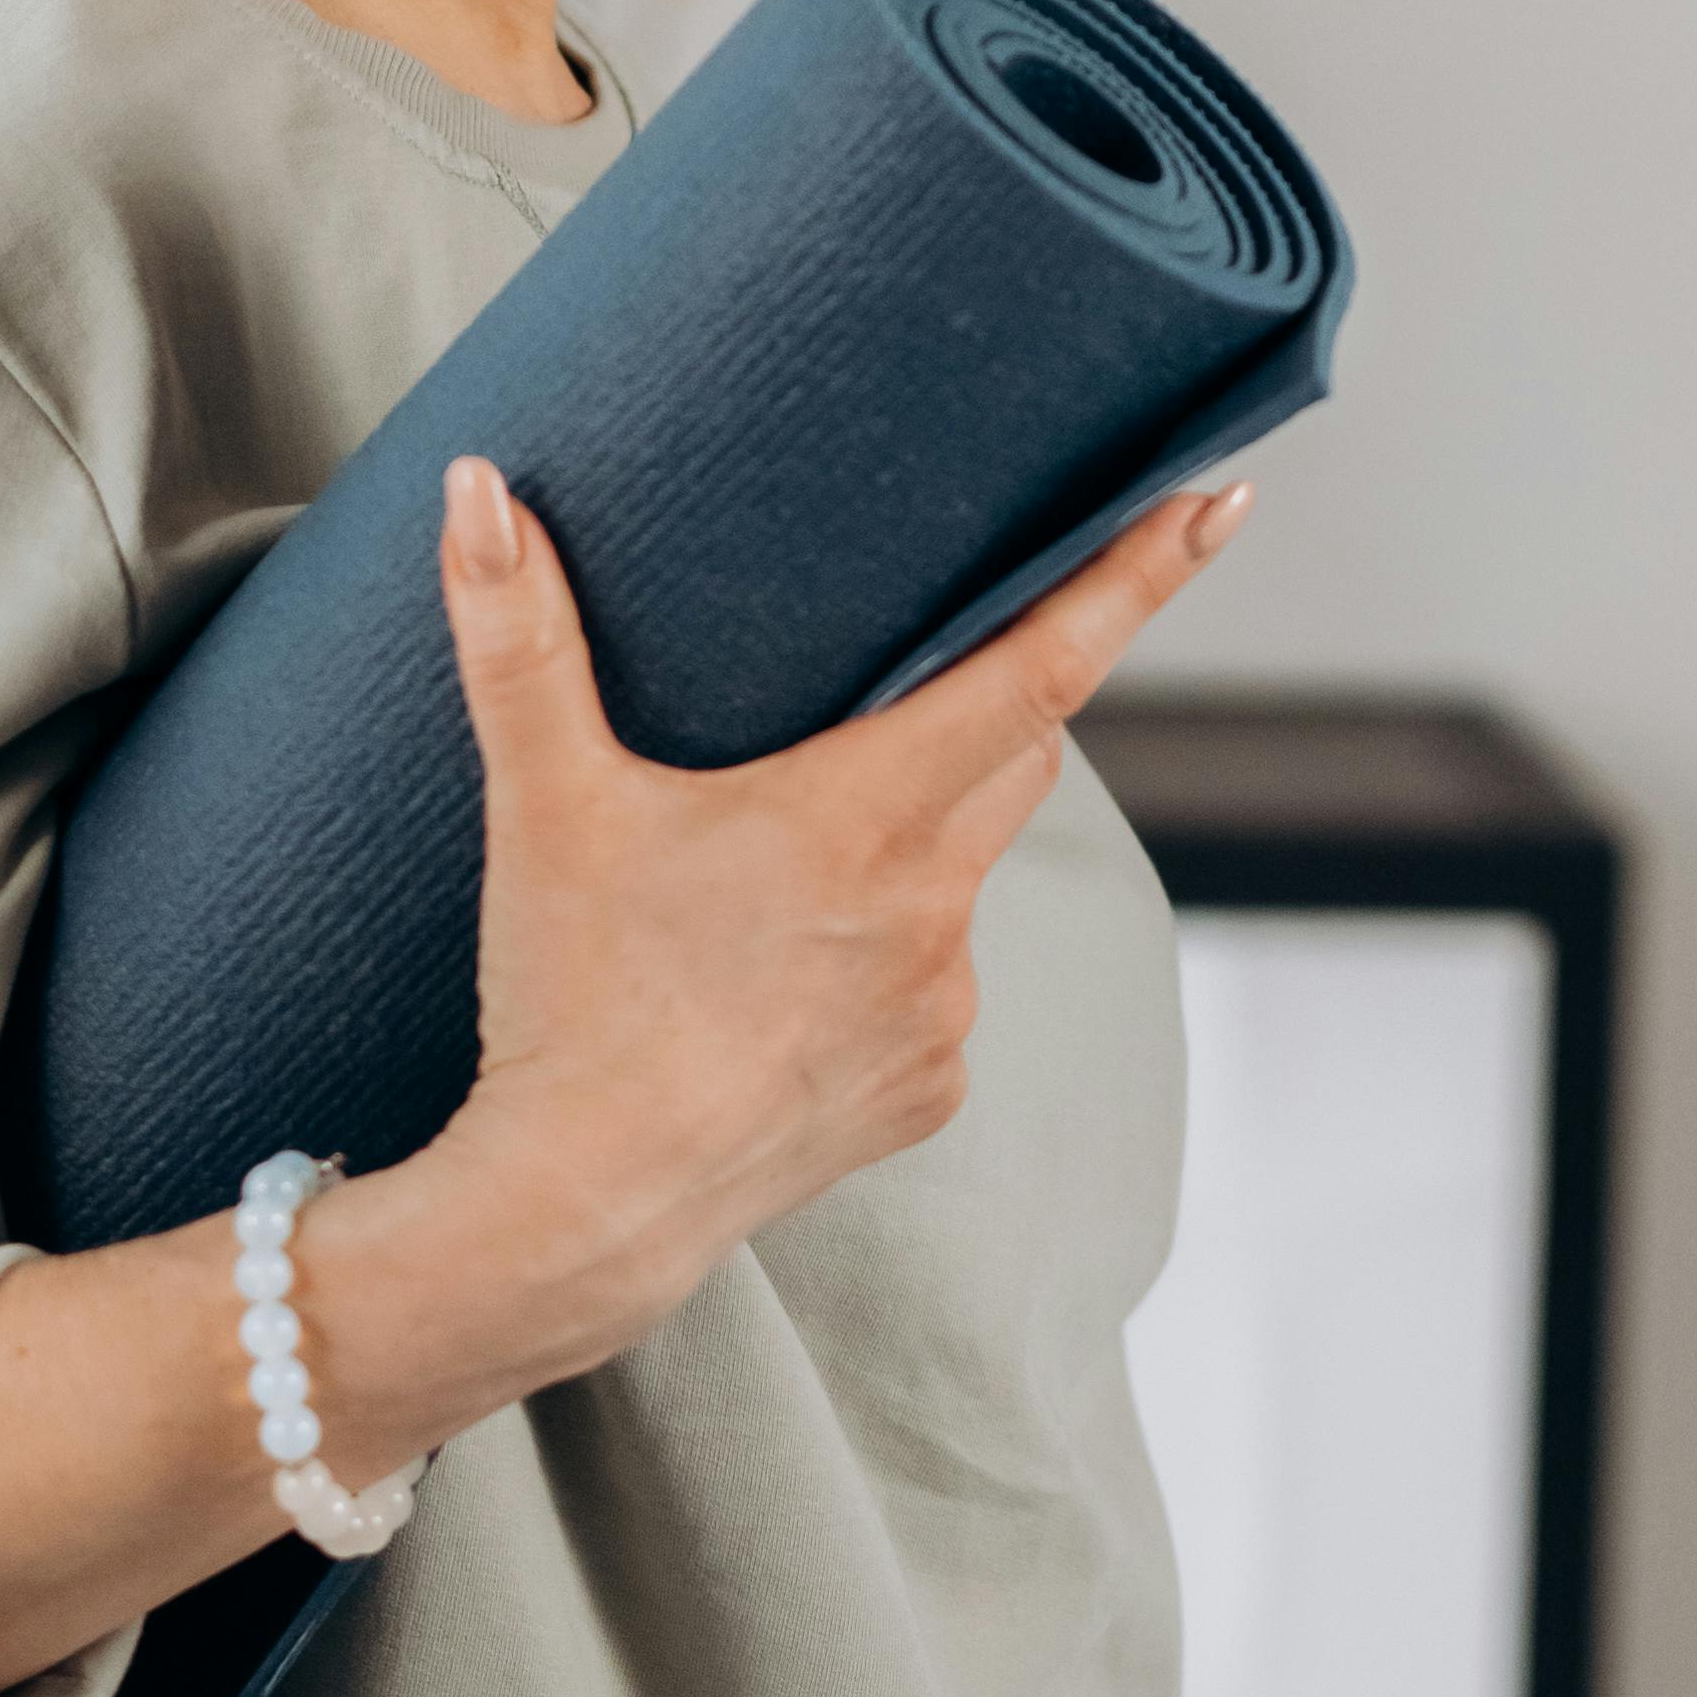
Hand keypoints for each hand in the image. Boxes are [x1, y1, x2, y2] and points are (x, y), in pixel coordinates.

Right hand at [0, 460, 1247, 1696]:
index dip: (1133, 577)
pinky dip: (888, 960)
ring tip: (785, 866)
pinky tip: (789, 977)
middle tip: (914, 672)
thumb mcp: (542, 801)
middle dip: (990, 698)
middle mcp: (933, 908)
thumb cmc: (571, 997)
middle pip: (1015, 754)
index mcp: (865, 815)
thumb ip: (516, 636)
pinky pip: (935, 989)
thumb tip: (479, 488)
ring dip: (917, 842)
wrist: (584, 1209)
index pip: (1038, 666)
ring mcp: (943, 1009)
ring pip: (965, 876)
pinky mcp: (930, 1092)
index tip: (1218, 503)